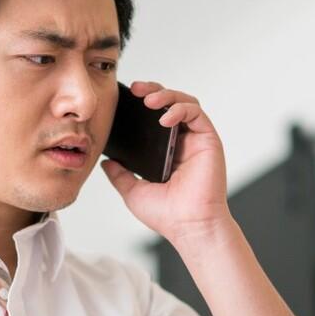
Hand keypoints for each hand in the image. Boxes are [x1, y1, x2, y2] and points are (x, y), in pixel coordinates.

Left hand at [101, 80, 233, 245]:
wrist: (189, 226)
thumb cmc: (168, 215)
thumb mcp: (134, 191)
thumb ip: (120, 174)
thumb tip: (106, 162)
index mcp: (167, 152)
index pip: (155, 118)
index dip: (143, 104)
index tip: (127, 98)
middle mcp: (183, 143)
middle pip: (170, 104)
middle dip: (154, 91)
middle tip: (136, 89)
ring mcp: (196, 140)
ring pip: (185, 103)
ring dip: (167, 95)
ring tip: (149, 100)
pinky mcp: (209, 140)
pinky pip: (196, 113)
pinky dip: (180, 109)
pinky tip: (165, 118)